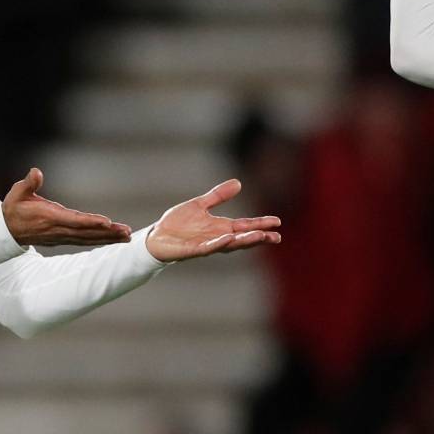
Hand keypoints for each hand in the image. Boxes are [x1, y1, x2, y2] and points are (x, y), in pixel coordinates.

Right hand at [1, 168, 130, 245]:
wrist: (6, 231)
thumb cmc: (13, 209)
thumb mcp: (17, 193)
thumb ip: (28, 183)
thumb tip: (36, 172)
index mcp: (50, 217)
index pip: (74, 220)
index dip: (91, 222)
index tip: (107, 222)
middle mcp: (59, 229)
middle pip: (87, 232)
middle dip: (107, 233)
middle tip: (126, 232)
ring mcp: (62, 236)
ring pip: (89, 238)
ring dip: (108, 238)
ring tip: (126, 237)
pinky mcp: (64, 238)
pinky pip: (85, 240)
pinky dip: (100, 240)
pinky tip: (112, 239)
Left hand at [145, 179, 280, 261]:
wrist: (156, 236)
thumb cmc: (177, 223)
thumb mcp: (200, 205)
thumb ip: (218, 196)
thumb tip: (238, 183)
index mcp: (220, 227)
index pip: (245, 225)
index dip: (260, 224)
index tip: (277, 222)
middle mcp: (217, 237)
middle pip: (242, 238)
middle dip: (259, 238)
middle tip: (276, 237)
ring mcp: (206, 245)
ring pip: (230, 244)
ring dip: (244, 241)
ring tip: (260, 237)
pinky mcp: (193, 250)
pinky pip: (208, 247)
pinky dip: (219, 243)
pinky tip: (229, 238)